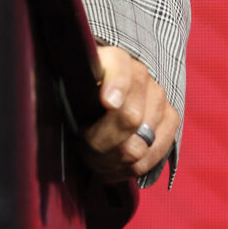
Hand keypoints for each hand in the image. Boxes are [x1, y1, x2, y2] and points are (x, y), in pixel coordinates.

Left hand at [83, 46, 177, 181]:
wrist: (106, 90)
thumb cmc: (82, 90)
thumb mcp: (71, 83)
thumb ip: (72, 87)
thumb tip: (56, 97)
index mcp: (113, 59)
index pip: (120, 70)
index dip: (117, 86)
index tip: (107, 102)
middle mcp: (141, 74)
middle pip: (130, 117)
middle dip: (101, 143)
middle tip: (83, 151)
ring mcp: (159, 97)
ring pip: (140, 144)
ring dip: (113, 161)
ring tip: (94, 163)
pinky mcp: (171, 119)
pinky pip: (155, 155)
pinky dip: (131, 169)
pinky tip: (113, 168)